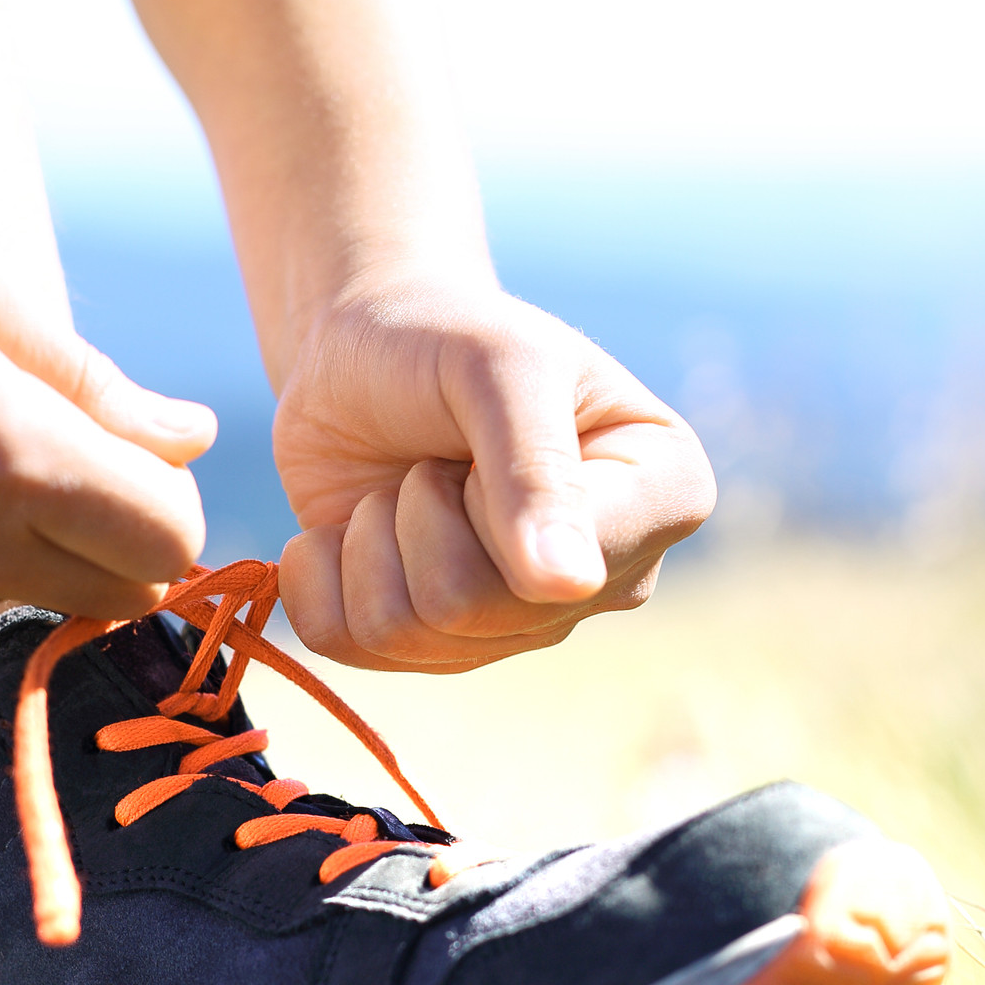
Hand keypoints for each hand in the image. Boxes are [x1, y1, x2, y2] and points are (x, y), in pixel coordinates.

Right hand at [0, 212, 214, 667]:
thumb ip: (90, 373)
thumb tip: (191, 439)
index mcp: (12, 454)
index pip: (172, 537)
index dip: (167, 501)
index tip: (128, 463)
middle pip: (125, 598)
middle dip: (116, 544)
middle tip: (54, 472)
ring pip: (34, 605)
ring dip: (19, 550)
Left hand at [272, 273, 714, 671]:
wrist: (363, 347)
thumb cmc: (446, 335)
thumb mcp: (499, 366)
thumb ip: (534, 470)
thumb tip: (568, 586)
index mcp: (663, 498)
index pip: (561, 574)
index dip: (485, 503)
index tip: (489, 434)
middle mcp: (605, 579)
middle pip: (474, 613)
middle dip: (417, 517)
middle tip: (434, 460)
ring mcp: (520, 622)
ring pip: (406, 636)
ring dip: (368, 541)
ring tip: (400, 486)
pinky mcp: (432, 644)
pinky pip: (350, 649)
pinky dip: (320, 576)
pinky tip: (347, 527)